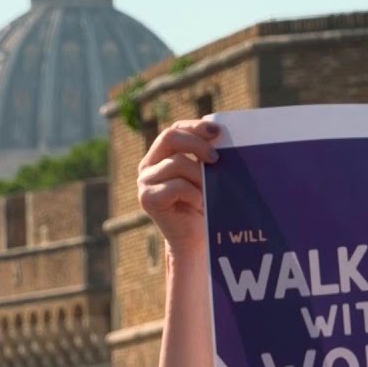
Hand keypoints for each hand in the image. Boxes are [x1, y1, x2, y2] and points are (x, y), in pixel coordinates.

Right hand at [137, 119, 220, 253]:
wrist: (196, 239)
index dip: (194, 126)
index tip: (217, 132)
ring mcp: (145, 182)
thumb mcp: (206, 175)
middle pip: (170, 137)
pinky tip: (198, 204)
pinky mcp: (147, 199)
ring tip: (209, 192)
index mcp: (160, 155)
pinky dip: (193, 194)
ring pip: (177, 162)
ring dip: (199, 176)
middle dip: (197, 144)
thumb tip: (223, 136)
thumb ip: (206, 155)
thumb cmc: (205, 205)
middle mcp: (148, 165)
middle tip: (216, 158)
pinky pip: (176, 186)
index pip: (175, 129)